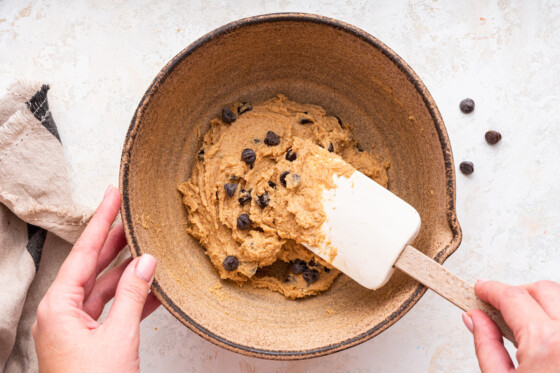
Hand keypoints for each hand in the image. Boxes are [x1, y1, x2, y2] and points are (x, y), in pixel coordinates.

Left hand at [32, 186, 159, 372]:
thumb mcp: (118, 337)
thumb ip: (134, 295)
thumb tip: (146, 262)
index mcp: (59, 307)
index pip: (83, 253)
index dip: (101, 221)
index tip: (112, 196)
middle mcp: (64, 312)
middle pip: (93, 265)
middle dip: (115, 240)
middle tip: (133, 214)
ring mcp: (78, 326)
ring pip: (107, 287)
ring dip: (130, 271)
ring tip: (151, 247)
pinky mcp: (93, 339)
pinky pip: (115, 309)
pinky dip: (135, 298)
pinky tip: (154, 288)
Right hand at [462, 280, 559, 371]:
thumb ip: (486, 347)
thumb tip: (475, 319)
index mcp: (546, 342)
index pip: (513, 297)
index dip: (491, 289)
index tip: (481, 288)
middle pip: (543, 289)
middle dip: (518, 291)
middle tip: (501, 304)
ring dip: (542, 303)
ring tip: (525, 322)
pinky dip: (556, 318)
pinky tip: (547, 333)